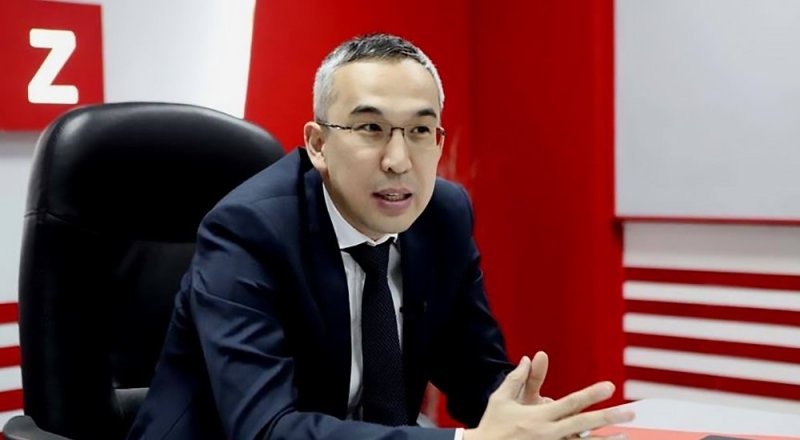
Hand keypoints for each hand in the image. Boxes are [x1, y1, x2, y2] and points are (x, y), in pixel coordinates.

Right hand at [464, 355, 634, 439]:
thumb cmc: (492, 424)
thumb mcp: (501, 399)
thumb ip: (517, 378)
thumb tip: (527, 358)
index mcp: (538, 416)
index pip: (571, 403)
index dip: (592, 394)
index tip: (610, 386)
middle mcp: (548, 433)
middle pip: (585, 423)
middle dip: (609, 417)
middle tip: (631, 412)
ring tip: (625, 435)